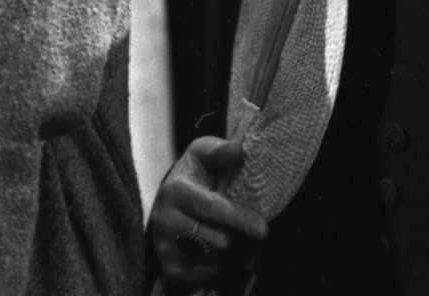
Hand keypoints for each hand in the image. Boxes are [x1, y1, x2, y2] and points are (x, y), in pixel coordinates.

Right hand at [147, 137, 268, 285]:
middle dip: (242, 240)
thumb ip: (222, 151)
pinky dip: (220, 271)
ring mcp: (164, 244)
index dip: (239, 219)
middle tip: (255, 238)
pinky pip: (204, 277)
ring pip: (214, 262)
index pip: (211, 208)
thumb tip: (242, 150)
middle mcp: (165, 219)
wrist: (169, 199)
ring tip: (241, 245)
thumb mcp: (204, 154)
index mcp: (176, 190)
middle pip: (217, 241)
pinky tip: (225, 258)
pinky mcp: (168, 265)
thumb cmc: (194, 174)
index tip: (264, 230)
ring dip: (234, 258)